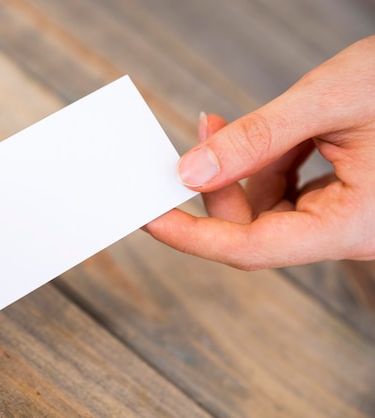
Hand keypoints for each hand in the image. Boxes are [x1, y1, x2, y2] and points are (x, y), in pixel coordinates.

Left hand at [145, 35, 374, 269]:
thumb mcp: (327, 102)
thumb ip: (256, 140)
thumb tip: (190, 172)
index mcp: (352, 225)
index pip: (252, 249)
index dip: (193, 236)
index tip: (149, 216)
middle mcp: (347, 231)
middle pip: (254, 228)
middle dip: (217, 185)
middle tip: (199, 136)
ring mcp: (342, 217)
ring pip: (265, 210)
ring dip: (240, 169)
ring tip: (232, 124)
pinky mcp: (338, 199)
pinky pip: (284, 193)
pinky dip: (264, 164)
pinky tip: (267, 135)